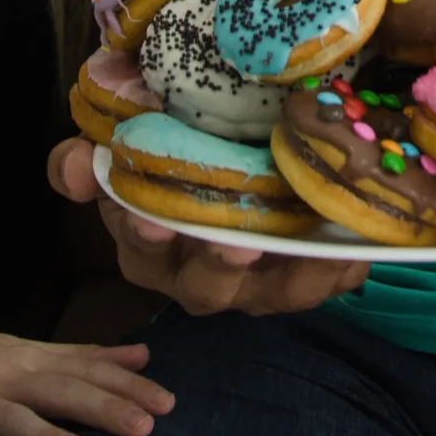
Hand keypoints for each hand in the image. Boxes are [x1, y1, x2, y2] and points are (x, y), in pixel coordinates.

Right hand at [0, 315, 171, 435]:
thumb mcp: (28, 354)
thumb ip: (83, 358)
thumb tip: (143, 355)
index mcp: (27, 359)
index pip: (85, 370)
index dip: (126, 386)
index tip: (167, 401)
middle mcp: (3, 379)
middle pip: (59, 391)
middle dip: (103, 407)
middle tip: (147, 424)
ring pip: (17, 424)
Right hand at [47, 136, 368, 316]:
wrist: (233, 144)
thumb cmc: (172, 147)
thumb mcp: (123, 142)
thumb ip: (84, 158)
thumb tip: (76, 167)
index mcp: (149, 245)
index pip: (139, 244)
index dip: (143, 235)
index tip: (155, 225)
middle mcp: (199, 271)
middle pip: (206, 285)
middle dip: (220, 267)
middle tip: (238, 246)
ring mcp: (255, 279)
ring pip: (274, 293)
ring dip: (296, 278)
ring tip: (319, 251)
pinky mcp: (301, 274)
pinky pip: (325, 281)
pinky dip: (343, 268)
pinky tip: (359, 249)